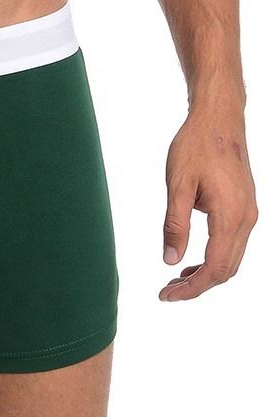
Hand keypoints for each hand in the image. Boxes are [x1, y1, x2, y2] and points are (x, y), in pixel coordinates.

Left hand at [159, 106, 257, 300]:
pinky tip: (192, 259)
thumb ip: (175, 225)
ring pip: (231, 259)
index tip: (167, 296)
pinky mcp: (244, 207)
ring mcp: (249, 214)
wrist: (219, 121)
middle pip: (226, 270)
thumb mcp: (177, 186)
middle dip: (197, 286)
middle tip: (167, 292)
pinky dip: (214, 258)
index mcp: (230, 216)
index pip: (215, 268)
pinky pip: (232, 243)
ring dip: (206, 273)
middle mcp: (246, 219)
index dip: (192, 288)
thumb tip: (170, 260)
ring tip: (176, 279)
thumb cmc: (195, 147)